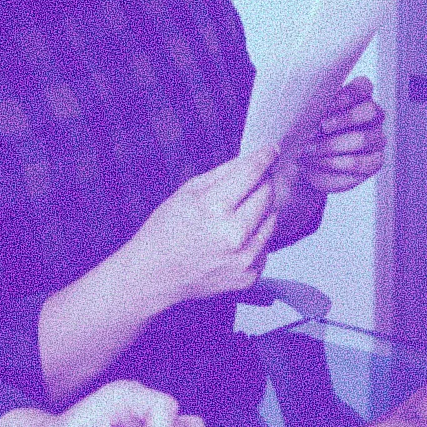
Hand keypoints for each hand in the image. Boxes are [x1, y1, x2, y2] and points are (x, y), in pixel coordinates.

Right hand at [122, 147, 278, 310]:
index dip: (265, 157)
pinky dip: (254, 239)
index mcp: (215, 208)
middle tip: (246, 186)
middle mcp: (235, 235)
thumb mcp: (187, 192)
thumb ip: (224, 173)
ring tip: (232, 218)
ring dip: (259, 213)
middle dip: (261, 185)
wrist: (154, 276)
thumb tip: (254, 159)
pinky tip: (231, 242)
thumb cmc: (165, 232)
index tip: (272, 150)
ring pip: (272, 219)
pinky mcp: (250, 276)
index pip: (252, 173)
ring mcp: (244, 258)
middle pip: (268, 194)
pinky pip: (265, 246)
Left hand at [298, 77, 384, 193]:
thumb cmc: (304, 134)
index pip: (363, 87)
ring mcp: (376, 139)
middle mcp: (371, 116)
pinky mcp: (374, 162)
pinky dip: (337, 162)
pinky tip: (319, 161)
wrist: (304, 165)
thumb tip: (306, 104)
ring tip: (311, 149)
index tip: (328, 104)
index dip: (349, 94)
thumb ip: (310, 107)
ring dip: (334, 144)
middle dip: (344, 119)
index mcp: (356, 98)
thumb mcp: (303, 118)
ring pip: (365, 138)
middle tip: (321, 127)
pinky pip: (362, 162)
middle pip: (370, 111)